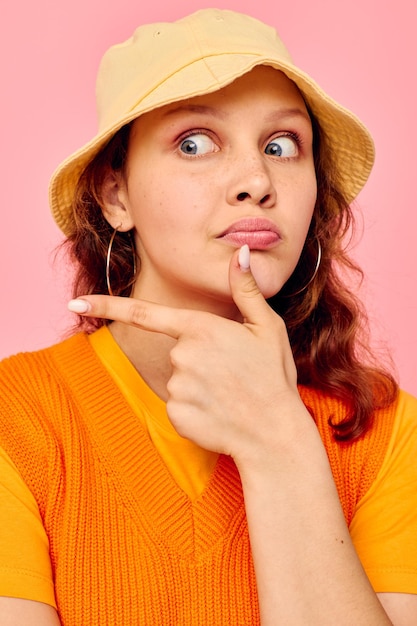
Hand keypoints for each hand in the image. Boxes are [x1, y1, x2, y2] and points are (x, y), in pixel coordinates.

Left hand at [68, 246, 307, 462]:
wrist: (275, 434)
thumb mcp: (267, 327)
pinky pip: (177, 406)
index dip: (106, 306)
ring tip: (228, 394)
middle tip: (232, 372)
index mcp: (200, 329)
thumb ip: (245, 290)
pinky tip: (218, 413)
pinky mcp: (175, 415)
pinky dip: (194, 409)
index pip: (144, 313)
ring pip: (177, 380)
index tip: (75, 301)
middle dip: (198, 359)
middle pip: (175, 351)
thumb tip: (239, 252)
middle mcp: (182, 356)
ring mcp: (176, 388)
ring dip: (197, 385)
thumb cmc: (274, 377)